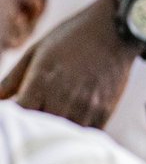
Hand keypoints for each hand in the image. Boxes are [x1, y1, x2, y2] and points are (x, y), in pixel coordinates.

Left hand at [0, 0, 139, 127]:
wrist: (115, 30)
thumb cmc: (72, 37)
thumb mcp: (36, 51)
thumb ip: (12, 79)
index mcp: (42, 81)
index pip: (21, 114)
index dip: (17, 117)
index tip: (19, 114)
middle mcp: (64, 96)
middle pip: (43, 128)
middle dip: (37, 125)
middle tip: (37, 117)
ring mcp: (87, 105)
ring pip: (66, 134)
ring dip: (58, 131)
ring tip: (56, 118)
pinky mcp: (105, 109)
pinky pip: (87, 132)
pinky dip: (78, 132)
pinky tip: (73, 121)